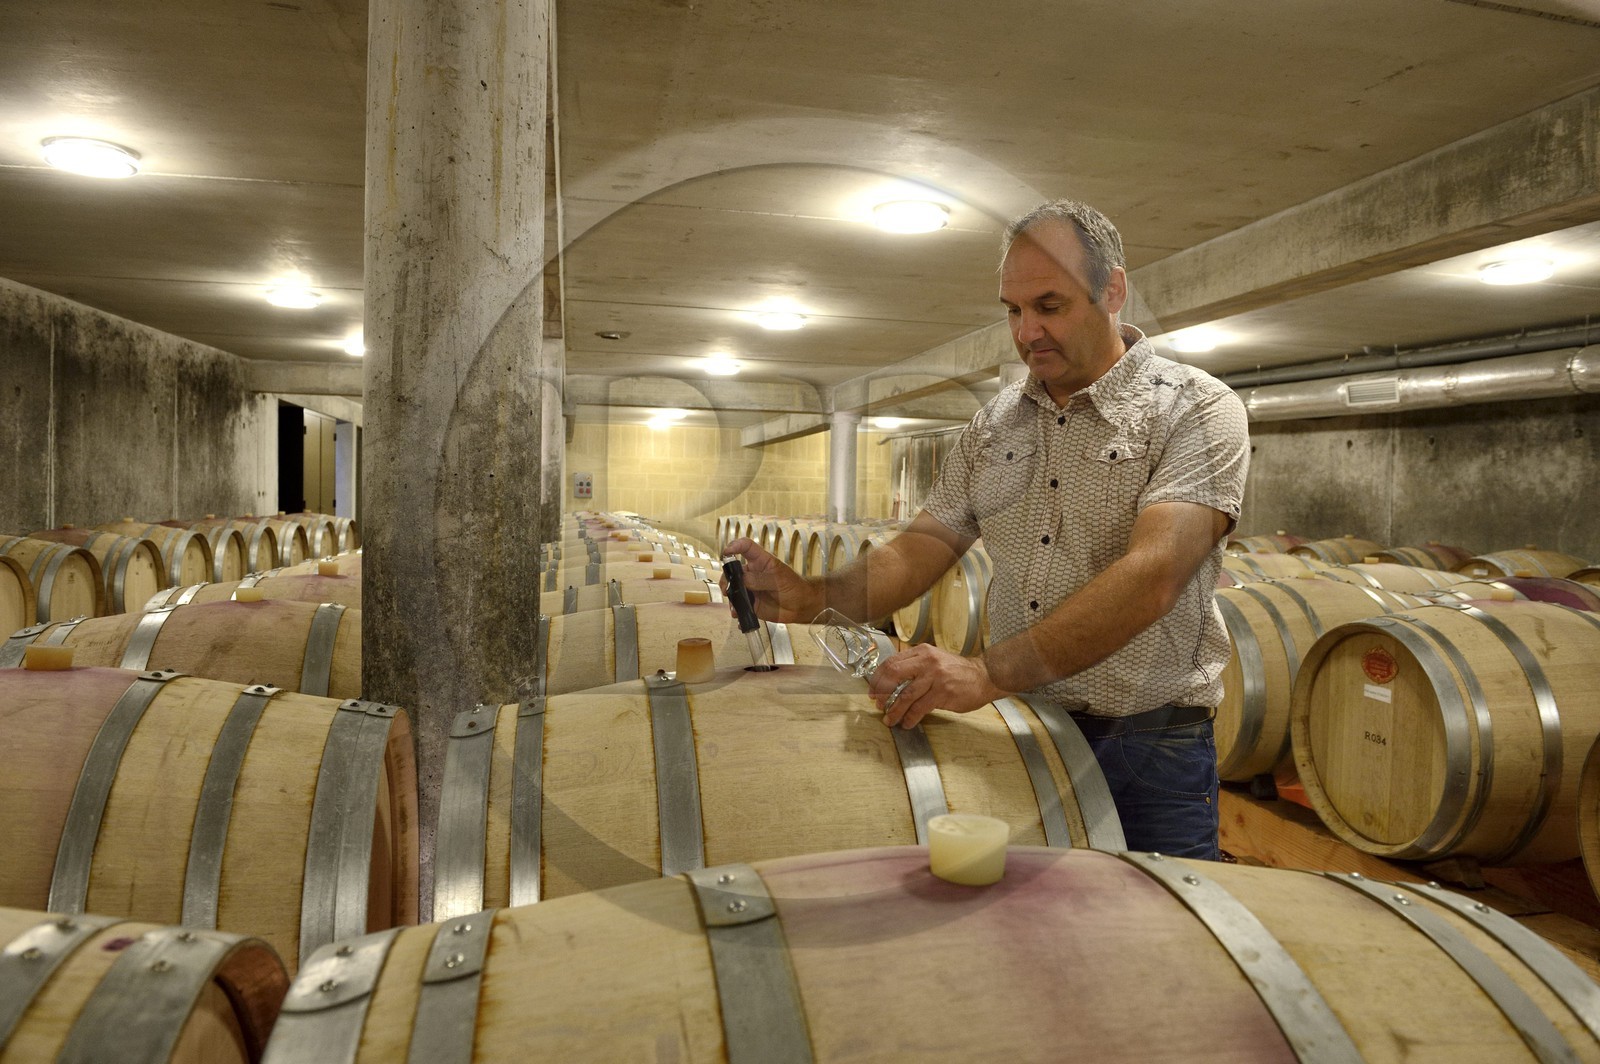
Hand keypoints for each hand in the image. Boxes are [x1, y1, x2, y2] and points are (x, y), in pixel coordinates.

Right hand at [720, 537, 824, 622]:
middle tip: (727, 590)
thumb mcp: (779, 579)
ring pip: (732, 590)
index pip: (746, 547)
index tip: (726, 552)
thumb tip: (742, 579)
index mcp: (761, 561)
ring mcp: (750, 589)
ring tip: (735, 608)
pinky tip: (739, 617)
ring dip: (730, 598)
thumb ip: (761, 579)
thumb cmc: (794, 586)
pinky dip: (736, 612)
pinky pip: (739, 607)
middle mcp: (752, 574)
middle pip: (732, 571)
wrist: (801, 606)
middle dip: (726, 579)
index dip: (735, 546)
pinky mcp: (751, 603)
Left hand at [868, 643, 1006, 728]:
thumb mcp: (935, 660)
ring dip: (894, 710)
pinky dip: (910, 718)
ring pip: (905, 695)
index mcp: (922, 652)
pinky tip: (907, 723)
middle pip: (894, 675)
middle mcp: (927, 662)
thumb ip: (915, 666)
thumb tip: (890, 683)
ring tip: (890, 720)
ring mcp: (936, 677)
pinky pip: (920, 708)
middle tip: (878, 705)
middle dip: (882, 692)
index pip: (891, 662)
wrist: (984, 676)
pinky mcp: (943, 693)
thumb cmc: (957, 671)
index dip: (878, 678)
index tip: (872, 691)